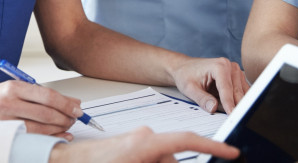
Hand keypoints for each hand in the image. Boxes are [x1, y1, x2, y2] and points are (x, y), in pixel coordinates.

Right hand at [0, 81, 80, 138]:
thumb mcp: (16, 88)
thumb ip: (41, 94)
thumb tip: (71, 102)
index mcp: (14, 87)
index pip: (47, 96)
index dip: (66, 103)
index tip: (78, 108)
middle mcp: (9, 102)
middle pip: (45, 113)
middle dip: (65, 116)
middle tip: (75, 118)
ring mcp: (5, 121)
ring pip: (40, 128)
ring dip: (59, 128)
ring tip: (68, 126)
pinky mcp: (4, 133)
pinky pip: (32, 137)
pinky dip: (49, 137)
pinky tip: (59, 135)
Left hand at [49, 127, 238, 162]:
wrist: (66, 161)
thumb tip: (175, 161)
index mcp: (145, 143)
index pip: (186, 141)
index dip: (211, 146)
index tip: (231, 152)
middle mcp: (144, 137)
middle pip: (173, 159)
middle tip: (175, 161)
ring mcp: (139, 140)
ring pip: (162, 160)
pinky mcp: (133, 146)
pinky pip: (151, 159)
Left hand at [169, 57, 248, 113]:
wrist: (184, 67)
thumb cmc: (186, 75)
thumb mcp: (190, 88)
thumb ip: (202, 98)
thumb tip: (213, 108)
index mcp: (219, 66)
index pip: (226, 88)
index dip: (229, 103)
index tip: (231, 115)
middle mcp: (229, 66)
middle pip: (237, 91)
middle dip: (237, 106)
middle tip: (237, 120)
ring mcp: (235, 71)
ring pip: (242, 92)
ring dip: (240, 104)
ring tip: (238, 118)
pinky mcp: (237, 77)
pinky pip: (242, 91)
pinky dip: (240, 101)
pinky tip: (237, 110)